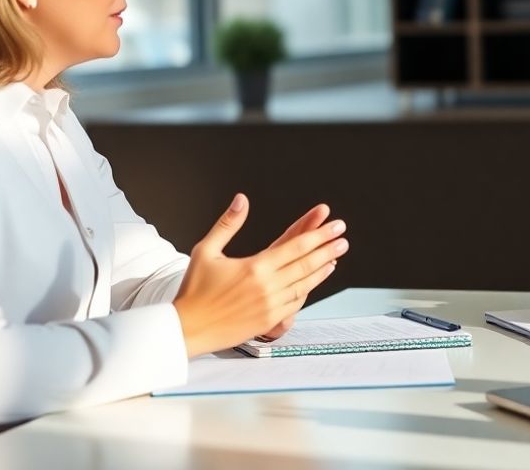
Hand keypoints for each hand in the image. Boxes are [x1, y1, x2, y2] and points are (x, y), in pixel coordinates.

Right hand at [172, 194, 347, 356]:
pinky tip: (315, 280)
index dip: (319, 234)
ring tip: (335, 256)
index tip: (334, 225)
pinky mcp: (269, 321)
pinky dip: (309, 288)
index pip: (295, 246)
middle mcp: (267, 286)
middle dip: (327, 248)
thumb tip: (241, 200)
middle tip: (342, 237)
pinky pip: (296, 302)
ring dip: (322, 268)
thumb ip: (228, 224)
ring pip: (305, 283)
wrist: (187, 329)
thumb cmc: (194, 290)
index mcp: (255, 267)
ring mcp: (270, 305)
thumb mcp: (207, 250)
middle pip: (306, 263)